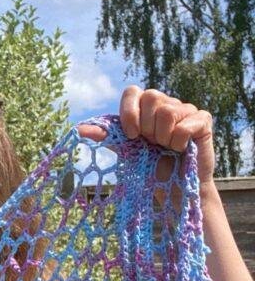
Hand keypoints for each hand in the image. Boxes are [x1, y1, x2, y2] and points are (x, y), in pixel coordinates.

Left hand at [78, 86, 215, 186]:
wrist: (173, 189)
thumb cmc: (150, 167)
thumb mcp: (125, 150)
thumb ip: (107, 136)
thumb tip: (78, 130)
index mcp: (145, 108)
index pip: (132, 91)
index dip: (129, 113)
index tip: (131, 136)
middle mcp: (166, 103)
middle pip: (151, 98)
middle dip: (147, 128)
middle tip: (153, 144)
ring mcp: (186, 109)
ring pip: (168, 111)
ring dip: (163, 138)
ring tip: (167, 148)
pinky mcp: (203, 119)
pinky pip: (185, 125)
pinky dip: (179, 143)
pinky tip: (182, 149)